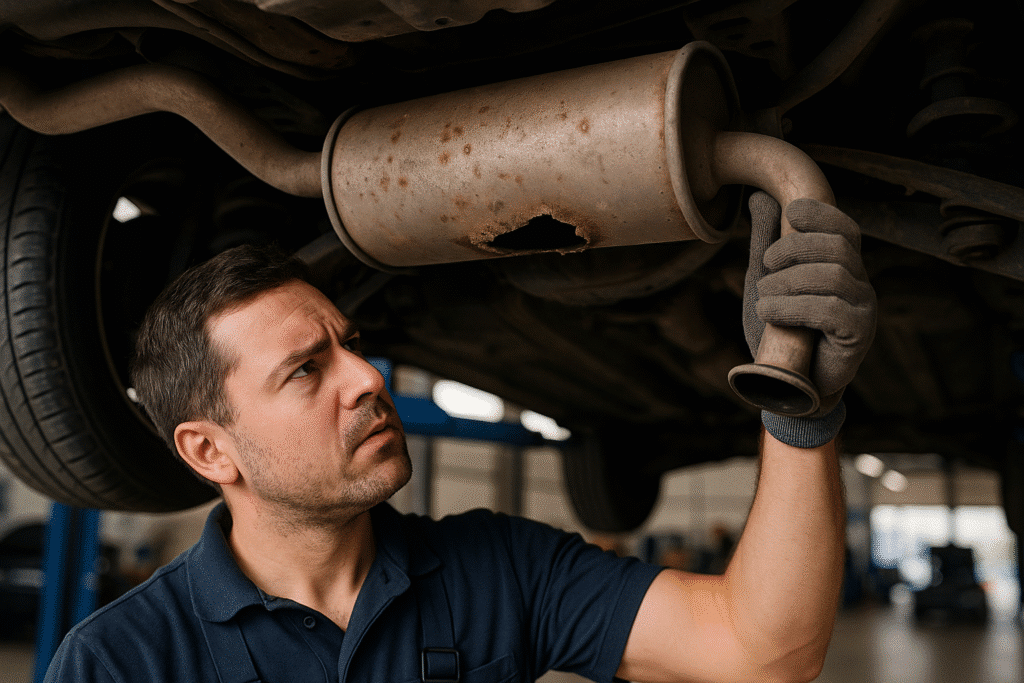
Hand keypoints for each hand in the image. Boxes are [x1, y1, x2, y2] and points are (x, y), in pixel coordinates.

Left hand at [743, 192, 875, 442]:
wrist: (787, 384)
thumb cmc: (781, 332)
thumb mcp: (767, 281)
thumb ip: (767, 242)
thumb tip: (760, 196)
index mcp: (842, 265)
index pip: (843, 226)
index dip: (819, 214)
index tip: (789, 216)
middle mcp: (860, 282)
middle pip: (838, 245)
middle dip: (793, 249)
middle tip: (766, 268)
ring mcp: (863, 307)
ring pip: (834, 274)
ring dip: (787, 283)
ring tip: (764, 300)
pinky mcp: (859, 334)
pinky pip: (831, 308)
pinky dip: (793, 307)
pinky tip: (771, 314)